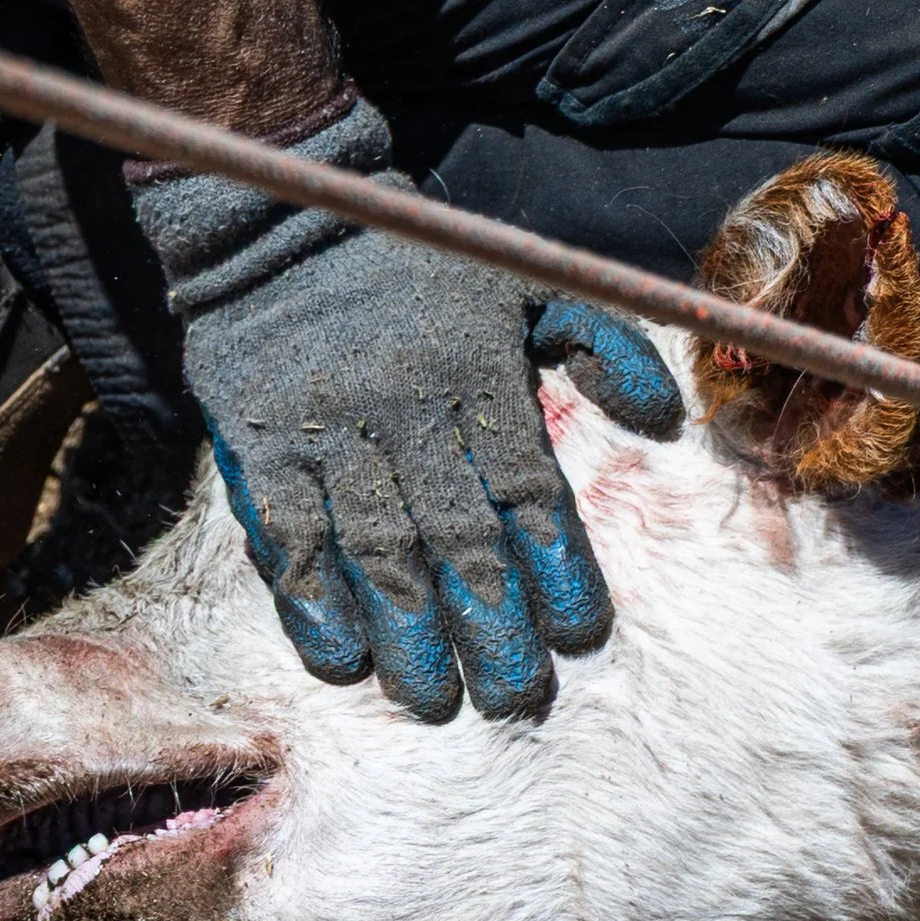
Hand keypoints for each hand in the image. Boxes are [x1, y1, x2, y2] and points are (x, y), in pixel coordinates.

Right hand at [132, 97, 683, 718]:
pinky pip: (288, 540)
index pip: (527, 488)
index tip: (582, 632)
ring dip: (408, 633)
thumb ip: (599, 347)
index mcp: (475, 373)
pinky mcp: (257, 448)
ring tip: (437, 697)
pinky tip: (344, 659)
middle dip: (491, 623)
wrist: (281, 222)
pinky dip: (314, 605)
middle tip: (518, 695)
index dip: (558, 565)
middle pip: (456, 536)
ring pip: (374, 551)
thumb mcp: (523, 286)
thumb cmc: (420, 270)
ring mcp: (325, 433)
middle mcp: (403, 410)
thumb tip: (662, 418)